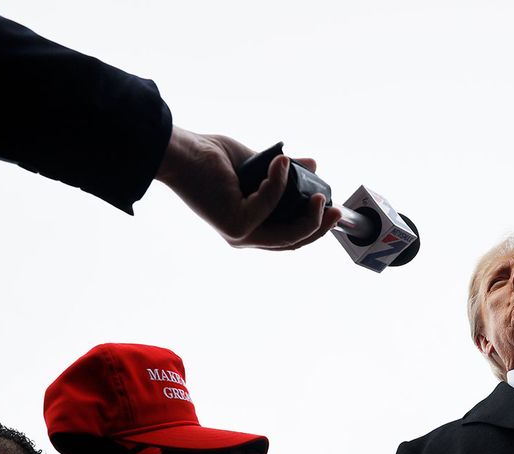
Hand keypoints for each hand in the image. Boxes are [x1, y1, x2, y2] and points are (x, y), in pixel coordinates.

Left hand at [155, 126, 341, 249]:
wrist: (178, 151)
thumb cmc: (208, 156)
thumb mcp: (256, 165)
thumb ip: (283, 173)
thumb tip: (312, 165)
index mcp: (248, 225)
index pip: (289, 236)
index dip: (314, 225)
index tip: (330, 207)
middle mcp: (244, 236)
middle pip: (294, 241)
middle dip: (320, 227)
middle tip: (336, 209)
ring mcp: (240, 234)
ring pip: (289, 234)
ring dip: (310, 215)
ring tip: (319, 192)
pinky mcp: (237, 224)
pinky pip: (271, 202)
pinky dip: (280, 180)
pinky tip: (281, 160)